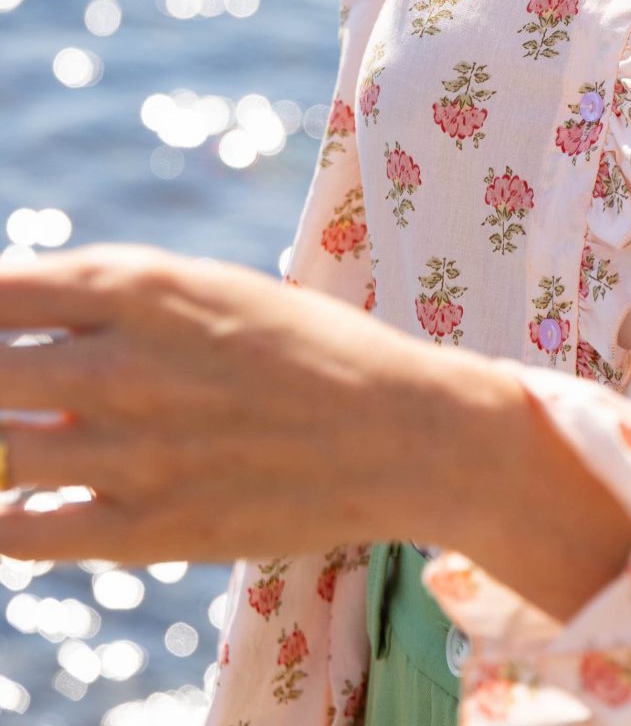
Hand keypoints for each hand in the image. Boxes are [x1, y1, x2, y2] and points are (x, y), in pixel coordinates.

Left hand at [0, 240, 494, 566]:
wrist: (401, 432)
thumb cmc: (306, 348)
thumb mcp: (212, 293)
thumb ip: (114, 310)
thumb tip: (17, 343)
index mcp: (143, 287)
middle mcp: (124, 365)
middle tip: (9, 389)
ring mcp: (129, 452)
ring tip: (21, 440)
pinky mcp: (143, 528)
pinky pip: (16, 531)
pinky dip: (4, 515)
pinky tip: (24, 501)